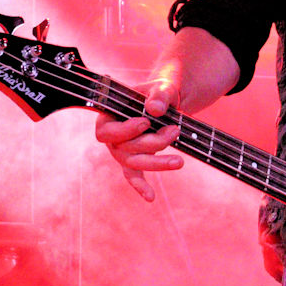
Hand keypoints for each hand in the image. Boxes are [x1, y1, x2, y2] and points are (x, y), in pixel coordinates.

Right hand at [94, 80, 182, 201]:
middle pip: (125, 149)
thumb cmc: (159, 93)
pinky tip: (150, 197)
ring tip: (179, 161)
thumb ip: (158, 95)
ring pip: (135, 163)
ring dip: (157, 163)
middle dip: (152, 142)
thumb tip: (155, 110)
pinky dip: (141, 187)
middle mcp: (113, 138)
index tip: (146, 123)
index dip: (125, 130)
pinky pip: (134, 176)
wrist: (167, 102)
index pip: (106, 131)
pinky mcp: (136, 161)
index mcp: (109, 116)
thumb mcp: (161, 87)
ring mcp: (123, 151)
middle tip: (175, 131)